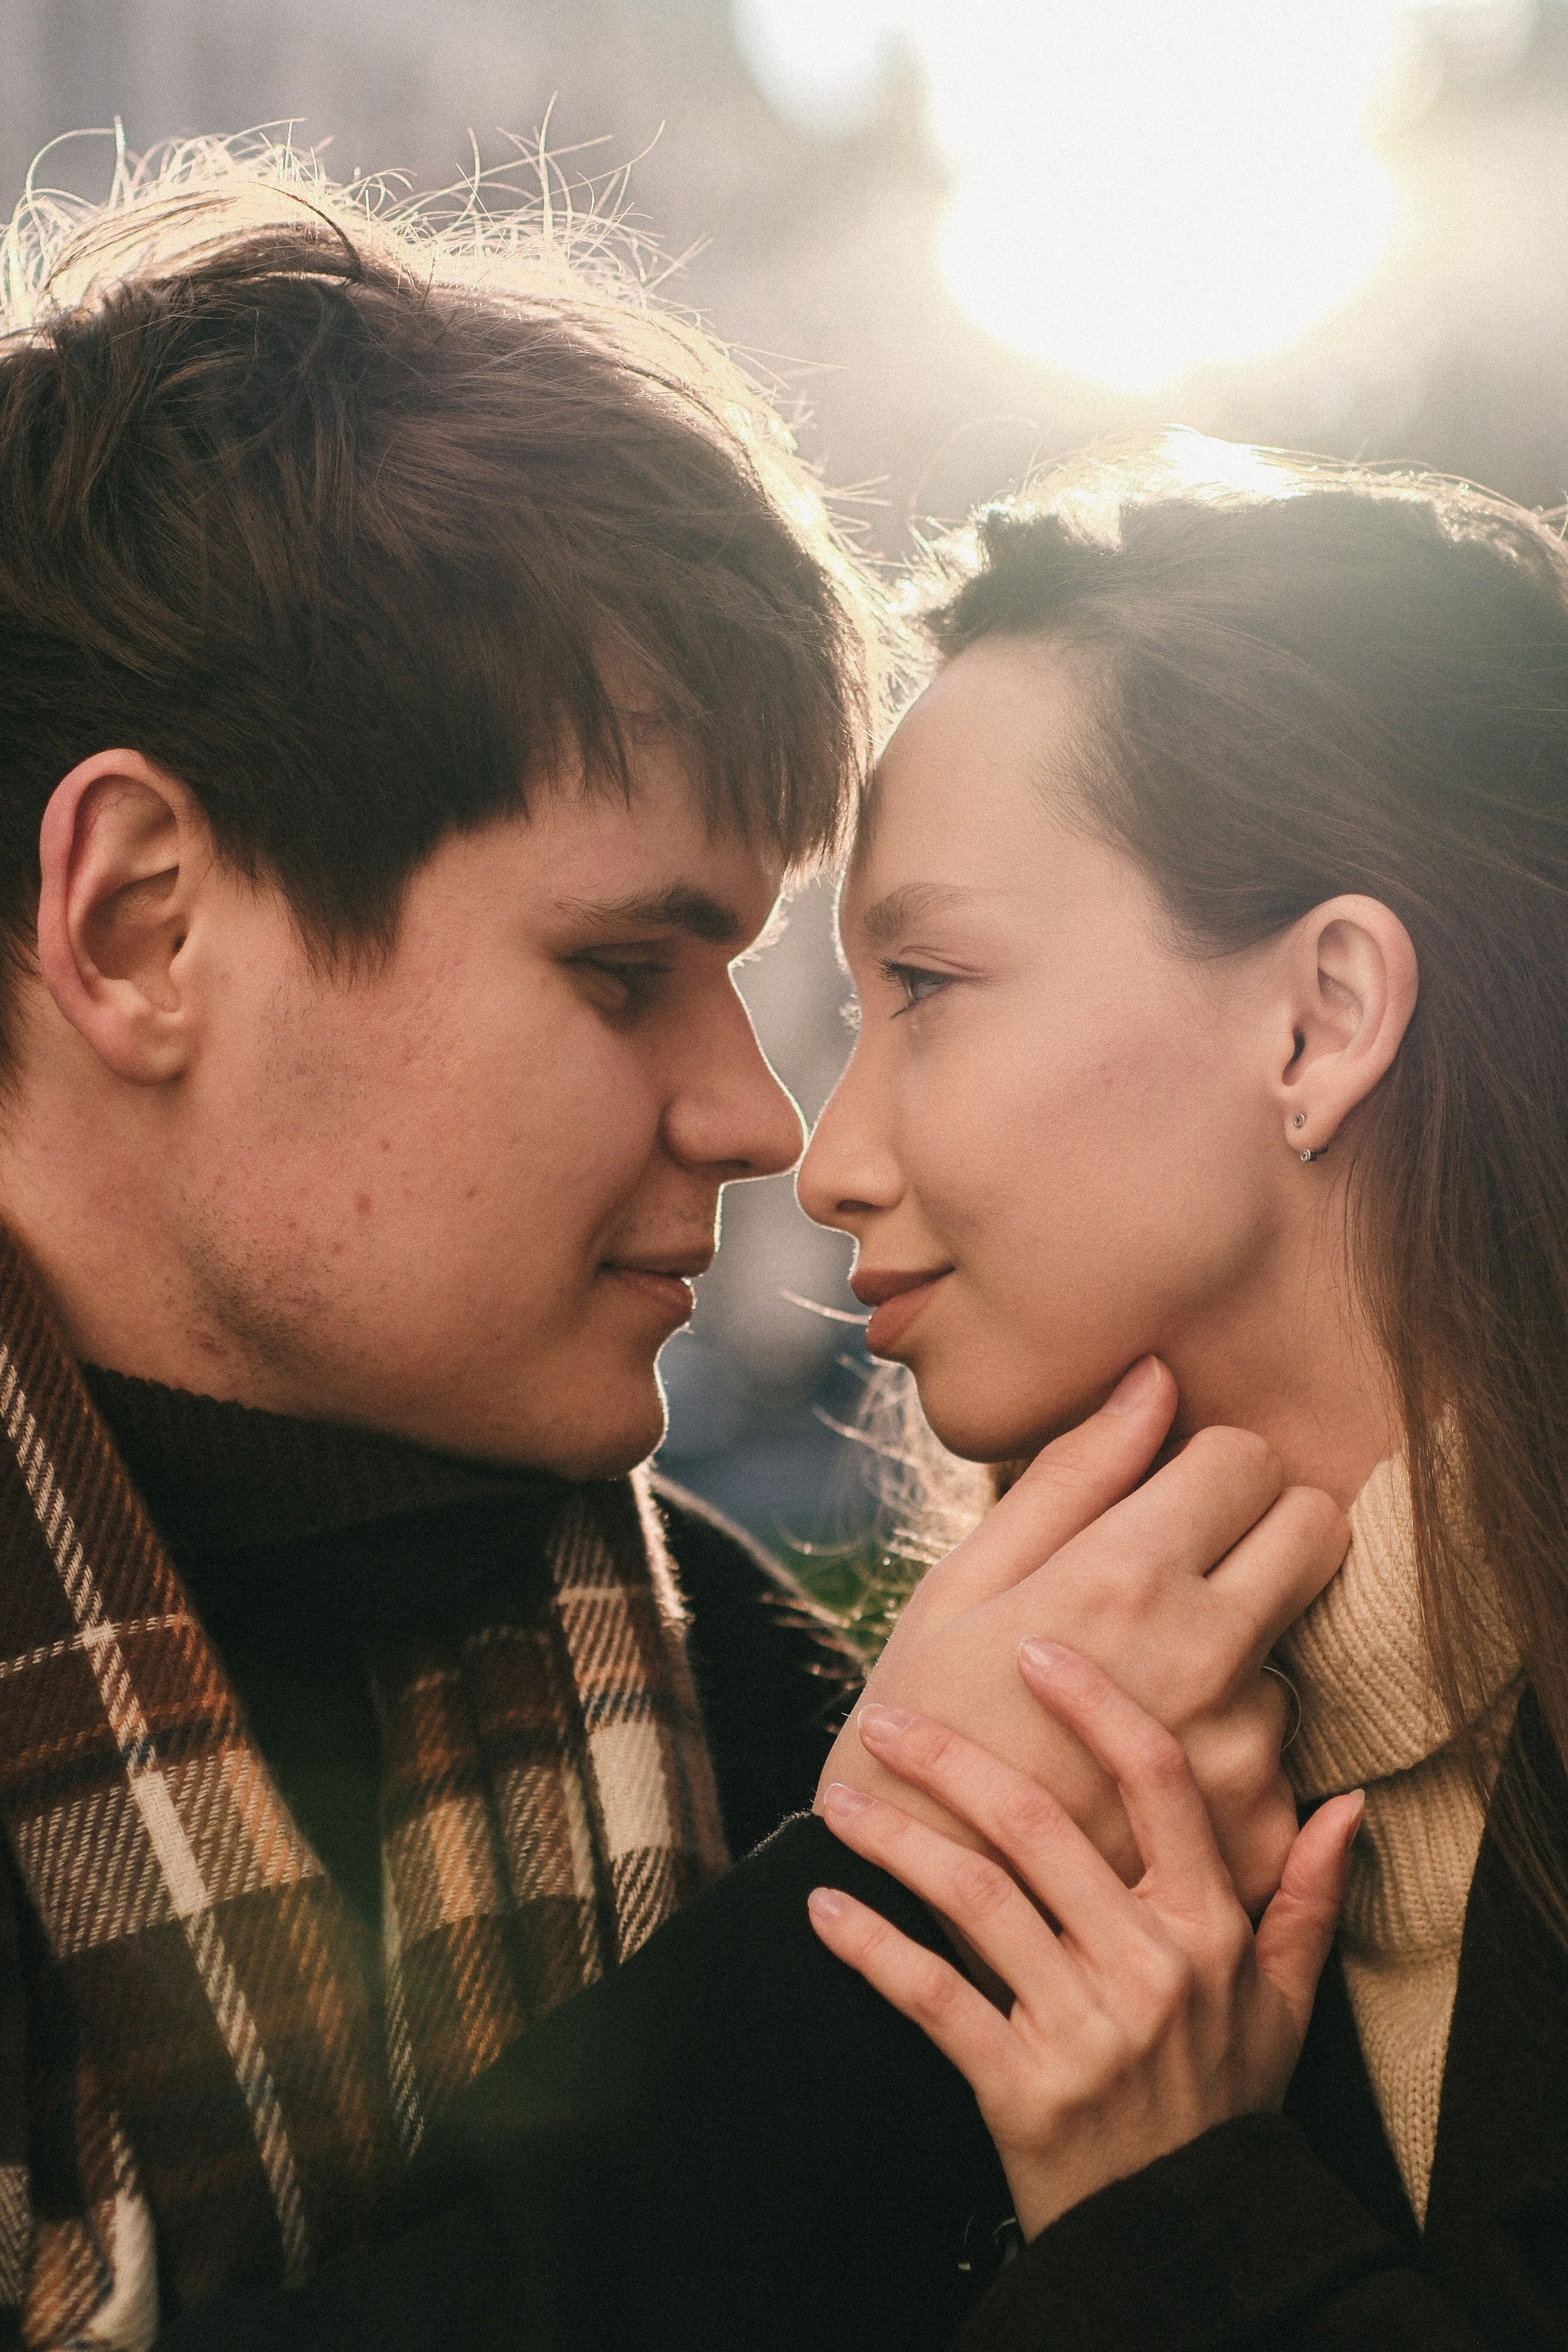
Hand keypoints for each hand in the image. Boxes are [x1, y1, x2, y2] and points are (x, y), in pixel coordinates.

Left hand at [808, 1646, 1362, 2237]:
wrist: (1185, 2237)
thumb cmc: (1226, 2102)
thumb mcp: (1286, 2001)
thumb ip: (1308, 1896)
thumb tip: (1346, 1803)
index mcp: (1208, 1929)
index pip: (1159, 1784)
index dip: (1097, 1706)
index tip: (1035, 1650)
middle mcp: (1148, 1966)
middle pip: (1037, 1825)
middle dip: (951, 1760)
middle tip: (886, 1715)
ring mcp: (1085, 2029)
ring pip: (975, 1900)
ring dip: (895, 1843)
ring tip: (837, 1800)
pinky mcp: (1023, 2089)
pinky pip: (932, 2001)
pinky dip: (871, 1950)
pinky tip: (823, 1908)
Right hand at [818, 1358, 1346, 1912]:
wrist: (903, 1906)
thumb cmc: (915, 1725)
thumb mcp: (962, 1584)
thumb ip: (1073, 1476)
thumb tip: (1155, 1377)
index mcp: (1125, 1579)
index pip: (1250, 1460)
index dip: (1209, 1464)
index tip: (1167, 1493)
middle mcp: (1206, 1658)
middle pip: (1314, 1533)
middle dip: (1261, 1528)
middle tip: (1184, 1566)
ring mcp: (1240, 1752)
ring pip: (1286, 1651)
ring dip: (1230, 1659)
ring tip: (1126, 1705)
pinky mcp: (1255, 1834)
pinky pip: (1279, 1756)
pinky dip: (1223, 1755)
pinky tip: (1137, 1777)